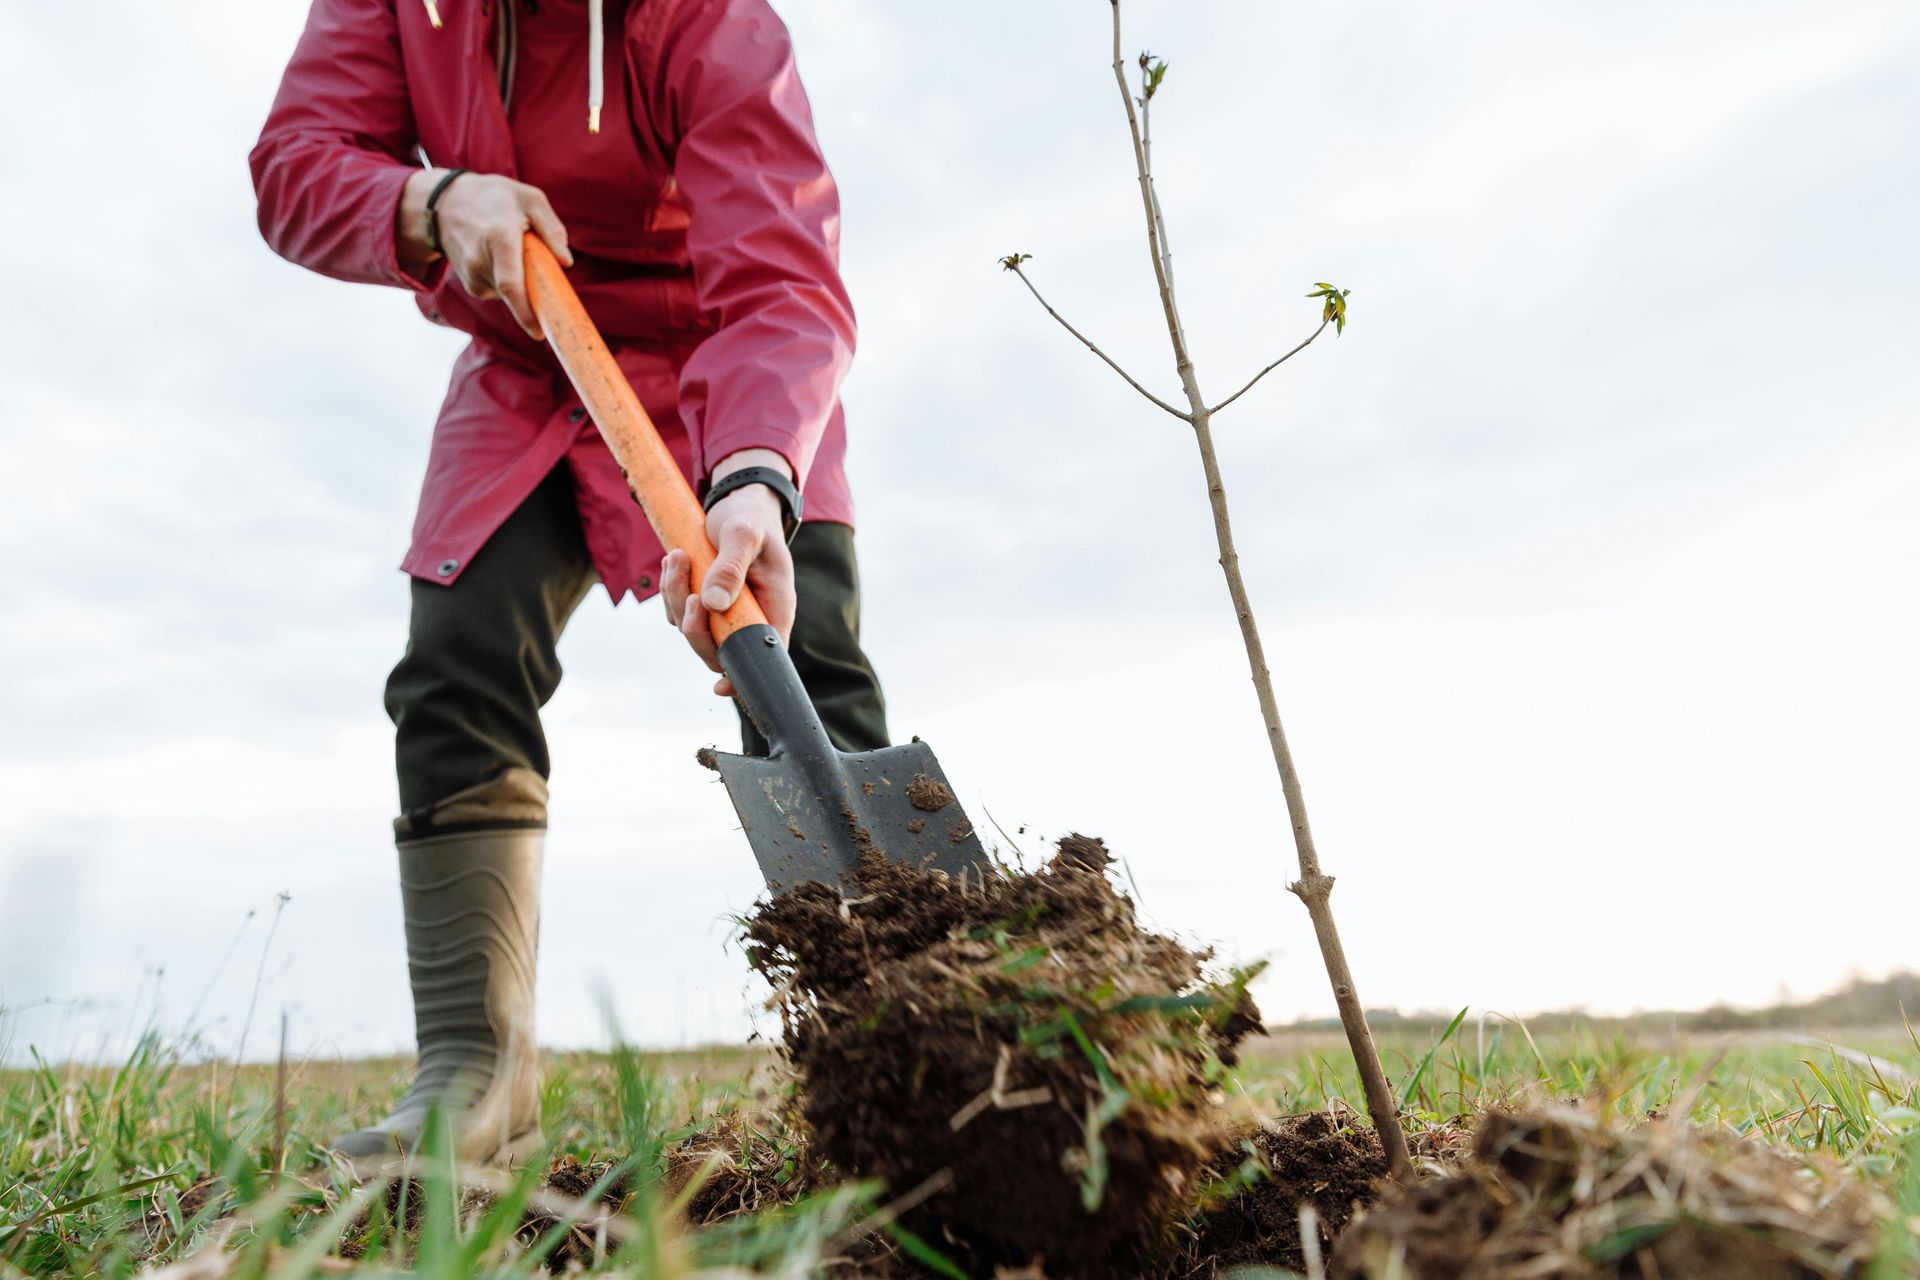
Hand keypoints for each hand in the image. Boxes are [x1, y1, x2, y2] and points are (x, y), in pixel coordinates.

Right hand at [397, 169, 571, 338]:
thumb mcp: (528, 198)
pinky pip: (501, 292)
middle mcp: (481, 262)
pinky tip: (500, 258)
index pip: (510, 284)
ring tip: (511, 249)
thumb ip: (551, 227)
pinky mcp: (471, 285)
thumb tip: (567, 262)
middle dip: (536, 293)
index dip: (524, 312)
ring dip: (522, 280)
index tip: (539, 333)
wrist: (445, 204)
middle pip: (516, 293)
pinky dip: (510, 281)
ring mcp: (472, 276)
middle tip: (541, 272)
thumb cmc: (494, 197)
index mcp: (499, 239)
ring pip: (511, 293)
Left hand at [661, 450, 796, 696]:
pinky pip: (679, 611)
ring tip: (677, 557)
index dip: (744, 676)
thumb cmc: (750, 518)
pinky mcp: (705, 603)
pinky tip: (676, 560)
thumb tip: (713, 604)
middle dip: (695, 626)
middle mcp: (750, 617)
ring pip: (693, 629)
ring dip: (676, 596)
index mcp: (774, 608)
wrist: (739, 502)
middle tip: (688, 592)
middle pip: (718, 650)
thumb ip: (731, 567)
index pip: (765, 655)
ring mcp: (726, 612)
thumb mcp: (745, 534)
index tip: (721, 685)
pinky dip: (671, 589)